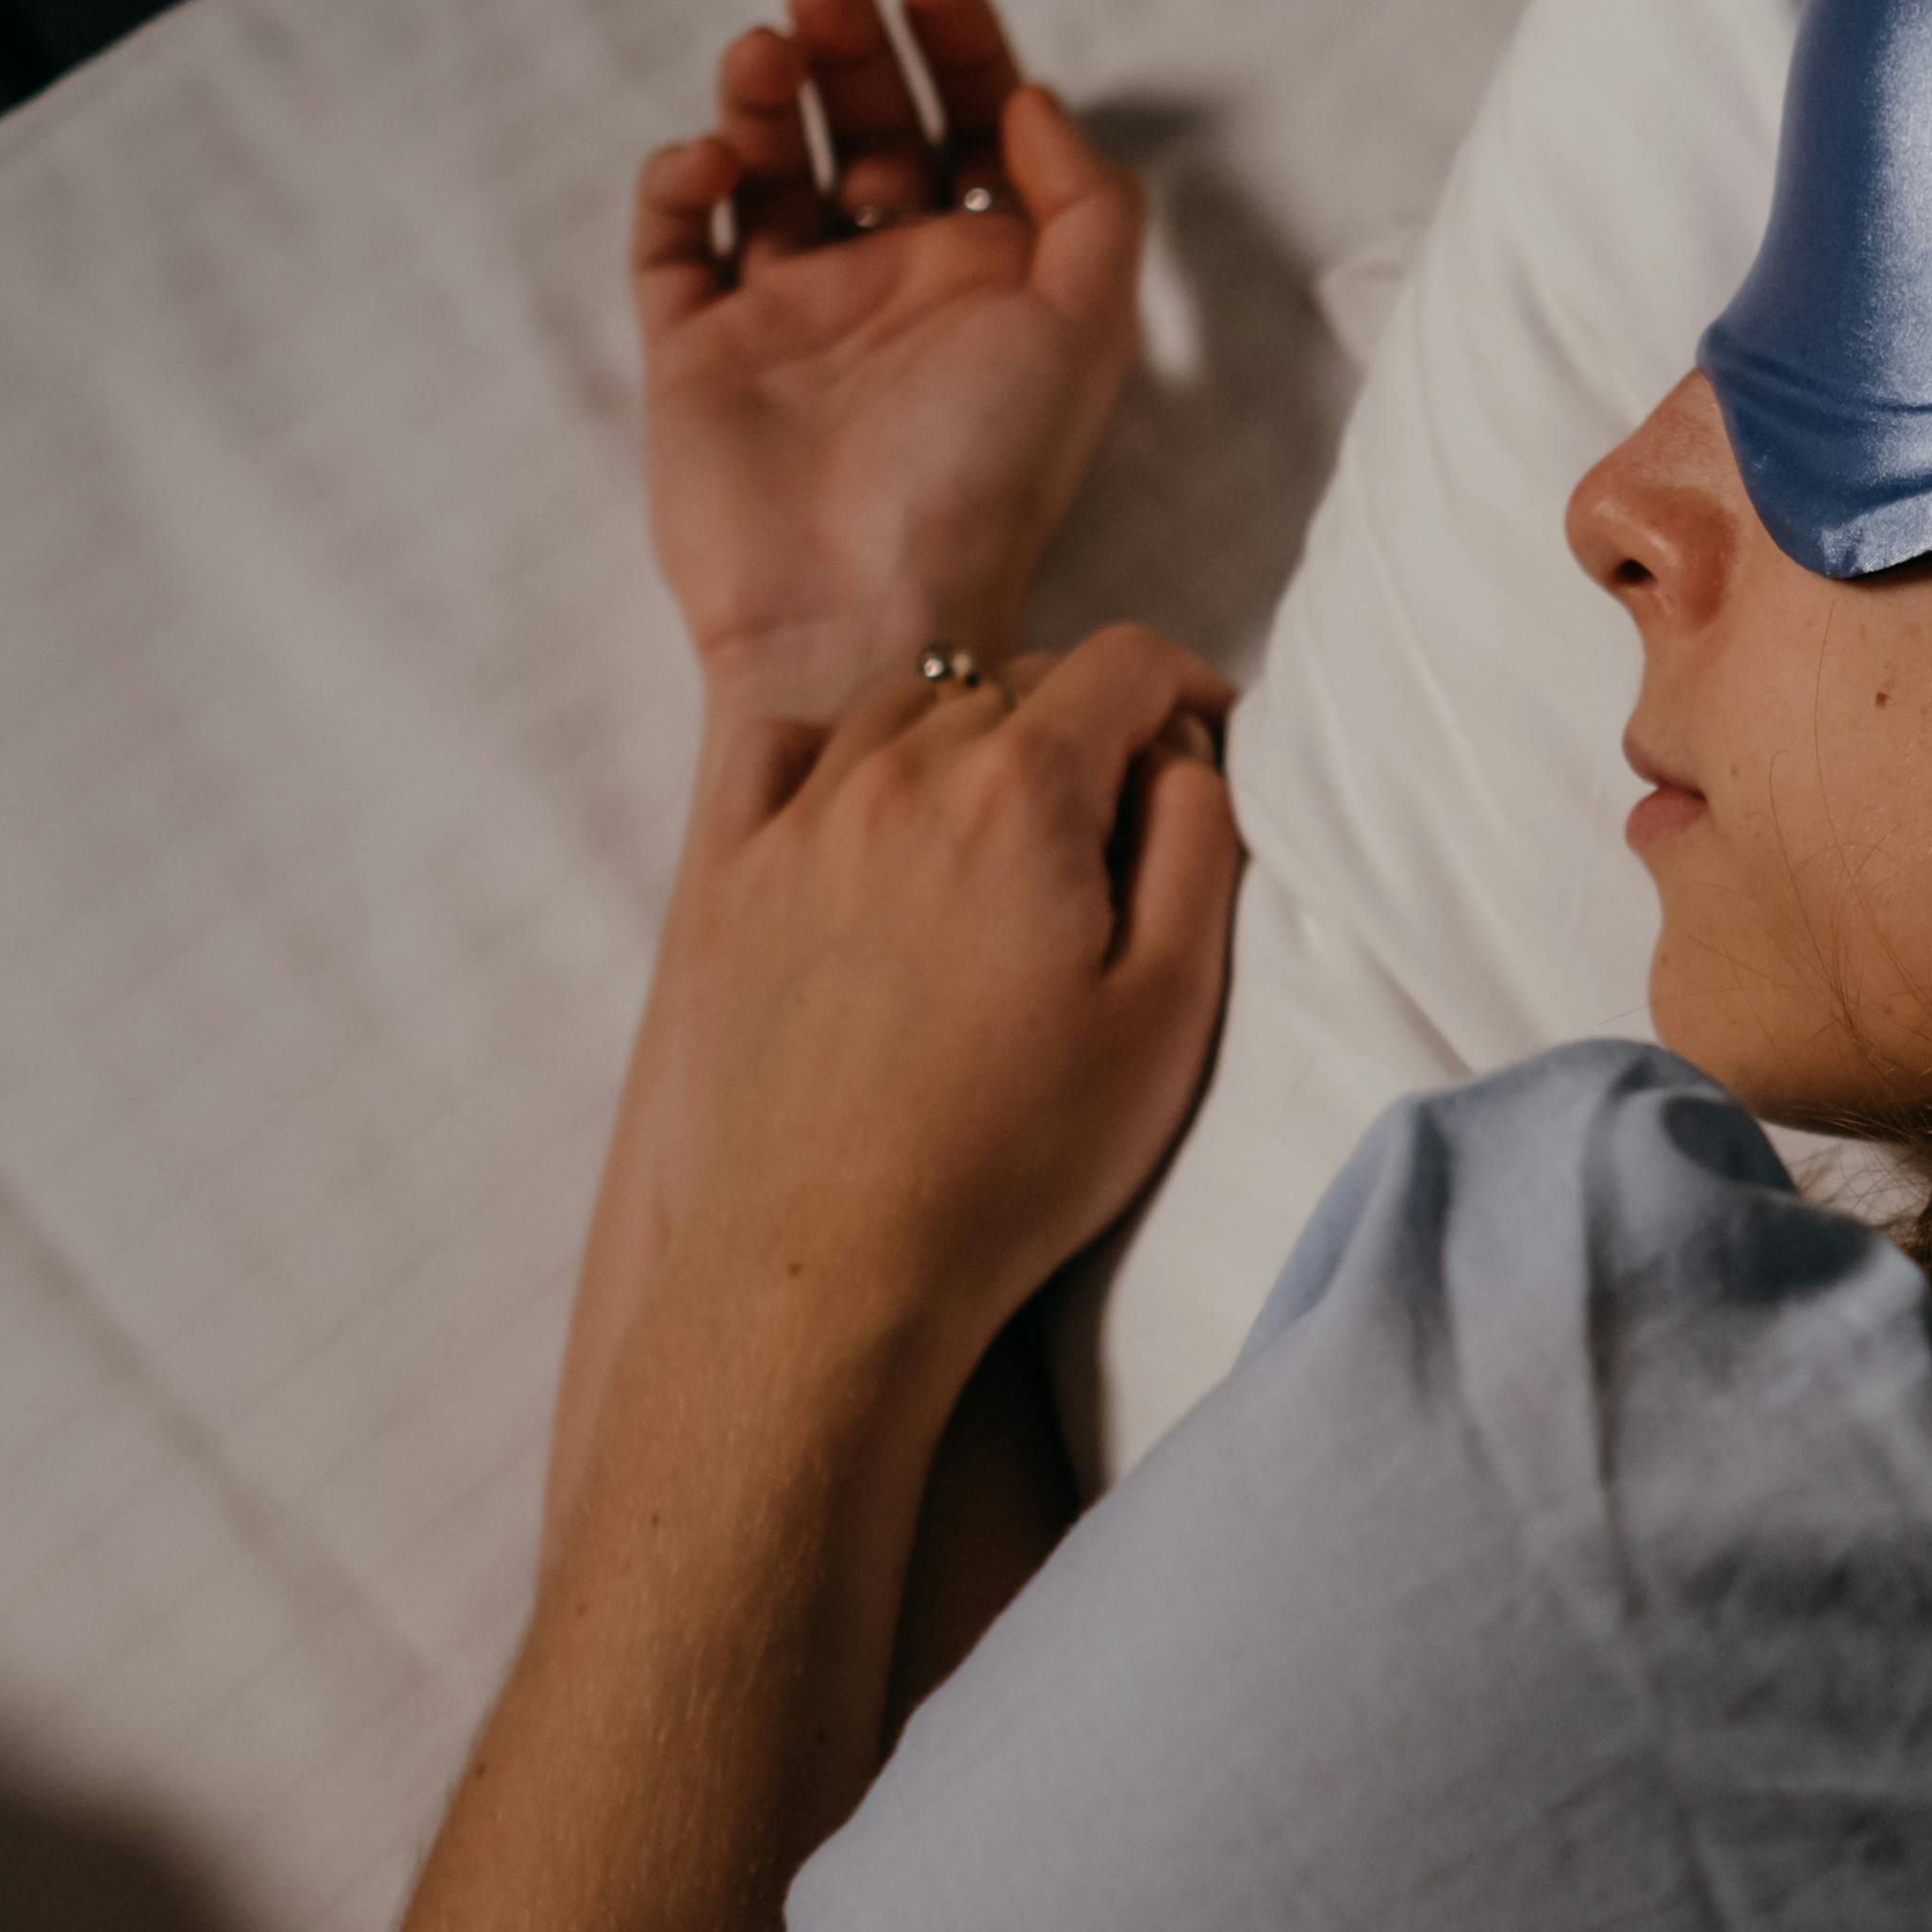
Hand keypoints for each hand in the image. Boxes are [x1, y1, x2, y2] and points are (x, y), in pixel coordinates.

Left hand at [613, 625, 1241, 1458]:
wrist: (829, 1269)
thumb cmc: (1018, 1155)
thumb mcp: (1169, 1008)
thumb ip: (1198, 845)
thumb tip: (1184, 751)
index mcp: (1022, 792)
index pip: (1123, 662)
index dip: (1186, 687)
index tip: (1206, 745)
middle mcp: (899, 774)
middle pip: (1015, 681)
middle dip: (1084, 726)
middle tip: (1118, 827)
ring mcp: (798, 824)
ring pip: (903, 707)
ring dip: (970, 736)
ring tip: (1002, 830)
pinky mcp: (725, 885)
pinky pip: (780, 756)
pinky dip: (838, 755)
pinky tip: (871, 817)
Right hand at [630, 0, 1144, 725]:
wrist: (861, 606)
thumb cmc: (987, 477)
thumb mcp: (1089, 330)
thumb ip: (1089, 204)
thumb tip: (1036, 100)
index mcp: (986, 277)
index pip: (973, 126)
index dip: (958, 46)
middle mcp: (887, 285)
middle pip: (863, 125)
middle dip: (847, 50)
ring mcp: (786, 315)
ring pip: (764, 165)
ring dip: (760, 93)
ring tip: (762, 55)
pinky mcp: (695, 349)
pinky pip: (673, 239)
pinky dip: (683, 181)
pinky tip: (714, 163)